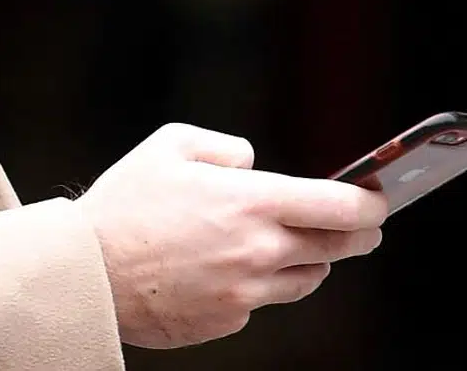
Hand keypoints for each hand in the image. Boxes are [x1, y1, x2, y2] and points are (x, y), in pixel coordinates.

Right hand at [76, 123, 387, 348]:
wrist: (86, 274)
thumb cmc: (124, 205)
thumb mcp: (170, 146)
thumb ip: (226, 149)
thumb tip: (253, 165)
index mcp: (252, 202)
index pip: (341, 206)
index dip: (371, 203)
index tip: (381, 199)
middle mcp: (259, 251)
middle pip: (337, 248)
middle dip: (358, 235)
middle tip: (364, 226)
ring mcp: (246, 293)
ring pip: (307, 280)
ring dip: (312, 261)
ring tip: (294, 245)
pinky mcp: (228, 322)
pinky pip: (261, 302)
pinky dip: (259, 285)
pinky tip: (228, 269)